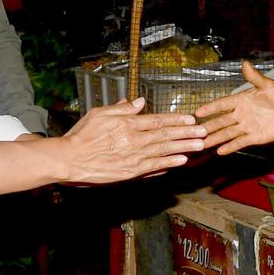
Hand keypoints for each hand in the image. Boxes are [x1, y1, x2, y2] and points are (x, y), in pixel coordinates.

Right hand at [60, 97, 205, 182]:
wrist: (69, 159)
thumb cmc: (81, 135)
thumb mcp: (100, 114)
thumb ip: (122, 108)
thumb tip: (140, 102)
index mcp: (127, 124)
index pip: (157, 120)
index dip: (176, 119)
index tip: (191, 118)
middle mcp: (134, 140)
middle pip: (165, 135)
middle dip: (187, 133)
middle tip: (204, 132)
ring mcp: (133, 157)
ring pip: (164, 150)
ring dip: (184, 147)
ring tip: (199, 145)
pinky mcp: (131, 172)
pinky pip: (154, 167)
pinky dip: (169, 163)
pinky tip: (182, 160)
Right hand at [195, 62, 273, 154]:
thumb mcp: (269, 86)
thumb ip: (255, 77)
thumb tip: (245, 63)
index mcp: (242, 100)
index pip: (222, 104)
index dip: (210, 108)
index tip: (197, 112)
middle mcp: (242, 114)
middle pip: (221, 121)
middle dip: (208, 126)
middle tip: (193, 132)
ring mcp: (247, 126)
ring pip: (227, 133)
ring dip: (215, 138)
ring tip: (202, 144)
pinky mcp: (255, 137)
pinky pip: (240, 142)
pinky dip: (230, 146)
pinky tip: (220, 151)